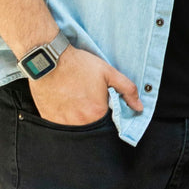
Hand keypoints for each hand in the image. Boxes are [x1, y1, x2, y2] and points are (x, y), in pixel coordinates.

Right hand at [28, 45, 142, 124]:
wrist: (48, 61)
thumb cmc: (79, 65)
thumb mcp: (108, 73)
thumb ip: (127, 90)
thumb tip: (139, 107)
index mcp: (97, 113)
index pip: (109, 122)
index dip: (107, 111)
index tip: (101, 100)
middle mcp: (81, 123)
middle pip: (93, 126)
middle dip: (93, 115)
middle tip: (87, 98)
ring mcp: (64, 124)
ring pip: (77, 127)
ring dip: (79, 117)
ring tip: (76, 99)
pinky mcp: (50, 122)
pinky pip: (62, 126)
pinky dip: (65, 118)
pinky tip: (65, 103)